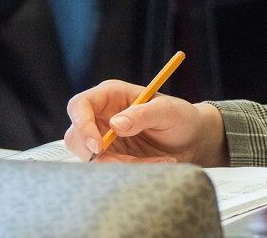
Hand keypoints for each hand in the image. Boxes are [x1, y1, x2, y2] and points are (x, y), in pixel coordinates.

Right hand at [64, 79, 227, 165]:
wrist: (190, 140)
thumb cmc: (179, 117)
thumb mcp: (168, 110)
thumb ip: (143, 114)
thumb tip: (115, 124)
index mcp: (111, 94)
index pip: (80, 105)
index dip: (82, 124)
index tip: (98, 146)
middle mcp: (102, 115)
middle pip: (76, 135)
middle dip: (96, 153)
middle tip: (127, 161)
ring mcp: (104, 138)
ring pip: (91, 158)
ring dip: (120, 164)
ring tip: (154, 160)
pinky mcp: (111, 157)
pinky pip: (108, 169)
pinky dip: (129, 171)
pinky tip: (154, 163)